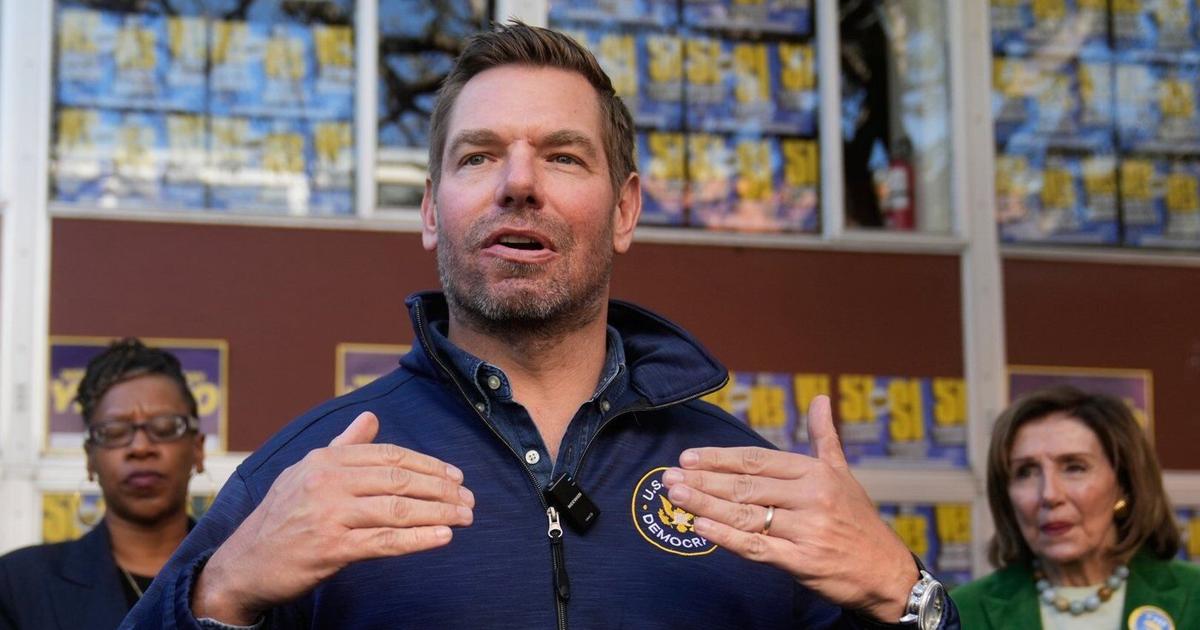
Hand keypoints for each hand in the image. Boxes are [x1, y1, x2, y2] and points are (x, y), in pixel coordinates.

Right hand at [192, 412, 473, 624]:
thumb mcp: (306, 472)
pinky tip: (443, 536)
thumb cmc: (282, 517)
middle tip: (469, 498)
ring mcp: (329, 514)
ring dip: (440, 512)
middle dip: (442, 488)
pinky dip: (419, 539)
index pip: (390, 455)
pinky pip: (385, 542)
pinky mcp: (331, 548)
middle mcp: (327, 481)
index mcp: (326, 459)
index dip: (428, 464)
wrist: (243, 564)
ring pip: (398, 509)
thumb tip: (370, 417)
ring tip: (466, 516)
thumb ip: (343, 445)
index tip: (456, 475)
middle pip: (400, 479)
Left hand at [661, 395, 915, 621]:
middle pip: (745, 486)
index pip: (757, 461)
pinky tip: (700, 527)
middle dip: (703, 480)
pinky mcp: (802, 561)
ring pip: (746, 515)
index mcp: (816, 472)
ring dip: (705, 504)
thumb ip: (824, 437)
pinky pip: (756, 547)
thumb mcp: (844, 474)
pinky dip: (725, 537)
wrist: (886, 573)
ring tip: (675, 496)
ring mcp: (806, 529)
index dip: (720, 458)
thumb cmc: (858, 521)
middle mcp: (811, 497)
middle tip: (668, 476)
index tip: (689, 457)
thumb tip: (821, 398)